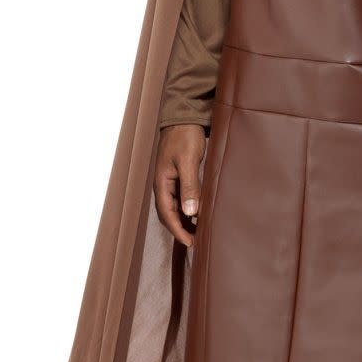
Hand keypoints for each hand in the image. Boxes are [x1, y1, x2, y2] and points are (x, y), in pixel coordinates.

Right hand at [154, 123, 206, 247]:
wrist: (184, 118)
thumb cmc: (184, 137)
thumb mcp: (188, 161)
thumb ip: (189, 186)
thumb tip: (190, 212)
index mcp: (161, 183)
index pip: (167, 214)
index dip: (178, 231)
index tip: (191, 243)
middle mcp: (163, 185)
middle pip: (169, 215)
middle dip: (181, 230)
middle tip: (197, 242)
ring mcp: (170, 182)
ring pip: (176, 208)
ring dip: (185, 221)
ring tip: (199, 232)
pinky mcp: (178, 178)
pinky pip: (182, 199)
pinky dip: (189, 210)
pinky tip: (200, 214)